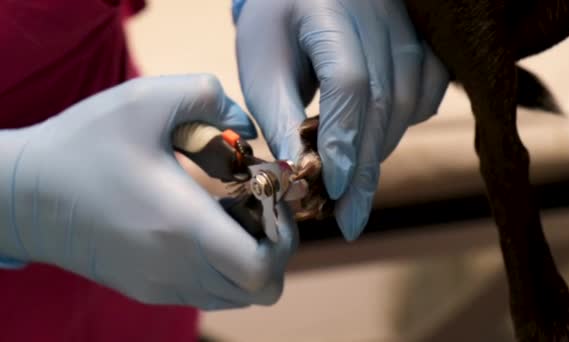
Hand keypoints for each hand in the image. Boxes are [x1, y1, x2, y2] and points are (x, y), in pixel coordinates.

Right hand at [0, 74, 297, 309]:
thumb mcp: (146, 98)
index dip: (283, 236)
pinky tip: (204, 225)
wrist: (23, 195)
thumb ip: (211, 96)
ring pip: (237, 294)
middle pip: (261, 288)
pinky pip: (208, 291)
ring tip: (232, 213)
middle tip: (257, 203)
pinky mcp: (148, 289)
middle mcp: (177, 268)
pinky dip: (224, 266)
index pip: (262, 269)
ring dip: (251, 257)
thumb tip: (247, 129)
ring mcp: (162, 285)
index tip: (267, 196)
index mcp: (182, 227)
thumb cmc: (83, 145)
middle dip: (275, 246)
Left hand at [235, 0, 449, 239]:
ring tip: (355, 188)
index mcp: (328, 11)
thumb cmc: (274, 28)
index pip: (348, 83)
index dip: (343, 140)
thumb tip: (296, 175)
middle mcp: (377, 12)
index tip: (332, 189)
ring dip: (383, 149)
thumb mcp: (262, 68)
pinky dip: (408, 122)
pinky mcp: (420, 36)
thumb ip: (279, 117)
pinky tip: (381, 142)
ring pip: (409, 99)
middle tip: (349, 218)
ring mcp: (406, 22)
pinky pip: (429, 87)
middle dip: (364, 166)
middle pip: (383, 100)